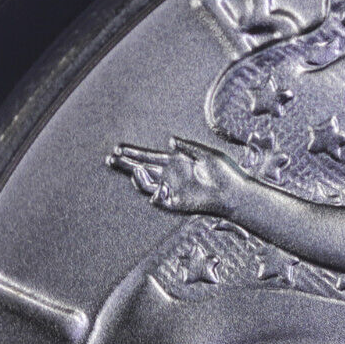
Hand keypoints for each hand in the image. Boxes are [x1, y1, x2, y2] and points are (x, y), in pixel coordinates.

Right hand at [108, 136, 246, 215]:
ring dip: (138, 177)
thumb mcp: (204, 153)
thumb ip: (186, 146)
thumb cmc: (224, 172)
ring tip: (136, 170)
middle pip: (142, 168)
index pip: (149, 156)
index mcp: (176, 162)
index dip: (133, 152)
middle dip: (125, 164)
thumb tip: (169, 140)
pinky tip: (158, 189)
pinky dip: (156, 195)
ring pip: (147, 184)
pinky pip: (160, 200)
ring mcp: (173, 189)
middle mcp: (171, 175)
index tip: (118, 148)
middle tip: (110, 159)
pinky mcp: (178, 203)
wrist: (234, 192)